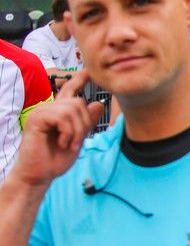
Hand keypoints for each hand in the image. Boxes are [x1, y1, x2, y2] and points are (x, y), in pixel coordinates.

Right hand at [11, 70, 103, 188]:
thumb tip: (97, 103)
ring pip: (73, 109)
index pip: (69, 90)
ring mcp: (41, 111)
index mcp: (58, 112)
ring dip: (77, 131)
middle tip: (75, 142)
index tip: (90, 71)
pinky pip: (63, 117)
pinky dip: (68, 132)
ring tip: (69, 144)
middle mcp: (49, 107)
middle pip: (79, 102)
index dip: (80, 79)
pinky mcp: (36, 118)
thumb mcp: (77, 139)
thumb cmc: (55, 159)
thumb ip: (86, 122)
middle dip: (84, 124)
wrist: (39, 174)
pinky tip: (62, 143)